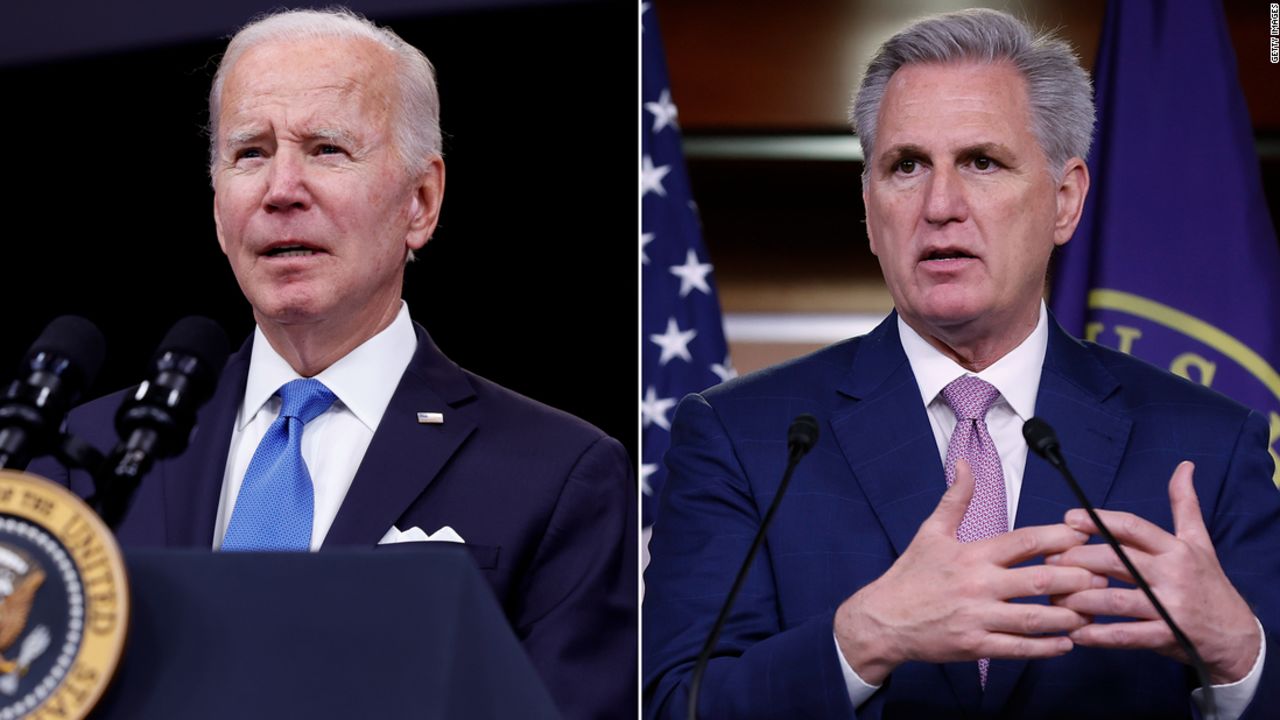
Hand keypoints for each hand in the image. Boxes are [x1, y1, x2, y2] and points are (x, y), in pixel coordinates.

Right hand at [834, 459, 1103, 684]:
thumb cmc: (909, 575)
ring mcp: (977, 618)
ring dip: (1068, 616)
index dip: (1059, 537)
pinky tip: (1067, 644)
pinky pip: (1018, 649)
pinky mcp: (974, 646)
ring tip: (1091, 612)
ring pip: (1035, 619)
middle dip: (1076, 579)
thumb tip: (964, 463)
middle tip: (1103, 577)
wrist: (881, 620)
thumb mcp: (930, 532)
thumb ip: (955, 498)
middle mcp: (978, 585)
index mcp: (971, 554)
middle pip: (1040, 581)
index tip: (1084, 535)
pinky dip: (1046, 648)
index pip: (1024, 542)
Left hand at [1048, 461, 1260, 683]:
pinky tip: (1074, 632)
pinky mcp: (1166, 636)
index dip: (1098, 521)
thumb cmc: (1208, 583)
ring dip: (1079, 598)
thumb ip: (1185, 504)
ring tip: (1053, 596)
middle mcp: (1171, 575)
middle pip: (1115, 561)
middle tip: (1050, 560)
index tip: (1069, 518)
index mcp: (1175, 549)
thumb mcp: (1200, 541)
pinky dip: (1097, 635)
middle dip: (1077, 559)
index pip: (1132, 527)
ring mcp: (1168, 608)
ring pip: (1114, 600)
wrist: (1236, 635)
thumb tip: (1184, 466)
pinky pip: (1125, 636)